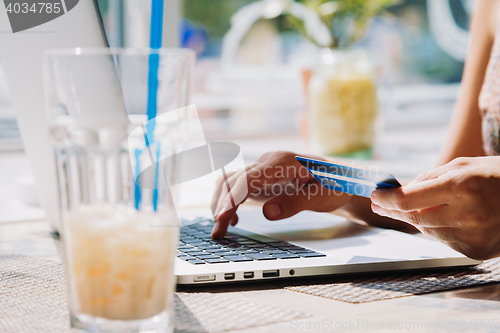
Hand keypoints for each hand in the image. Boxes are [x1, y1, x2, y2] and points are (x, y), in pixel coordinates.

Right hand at [210, 151, 351, 237]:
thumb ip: (295, 203)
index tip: (223, 218)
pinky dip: (229, 200)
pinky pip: (237, 185)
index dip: (231, 198)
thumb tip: (267, 213)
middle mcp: (268, 161)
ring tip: (219, 229)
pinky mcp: (261, 177)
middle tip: (218, 232)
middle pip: (233, 180)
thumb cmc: (334, 184)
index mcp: (282, 162)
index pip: (247, 178)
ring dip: (221, 203)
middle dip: (221, 205)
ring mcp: (263, 168)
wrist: (340, 176)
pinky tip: (233, 219)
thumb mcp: (321, 196)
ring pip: (230, 181)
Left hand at [371, 157, 499, 259]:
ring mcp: (473, 236)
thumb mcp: (461, 166)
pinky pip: (442, 241)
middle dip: (392, 210)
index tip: (375, 195)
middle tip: (379, 204)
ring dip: (413, 219)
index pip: (409, 200)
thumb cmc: (495, 176)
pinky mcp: (476, 252)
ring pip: (426, 231)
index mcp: (462, 187)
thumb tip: (396, 190)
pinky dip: (434, 229)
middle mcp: (468, 215)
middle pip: (413, 219)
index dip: (386, 199)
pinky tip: (436, 218)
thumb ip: (427, 179)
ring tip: (407, 208)